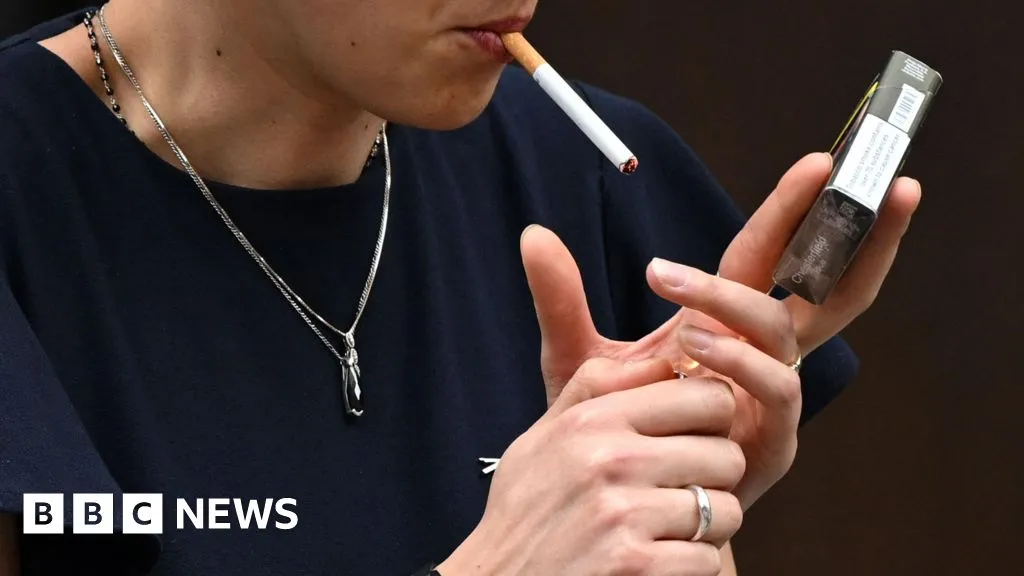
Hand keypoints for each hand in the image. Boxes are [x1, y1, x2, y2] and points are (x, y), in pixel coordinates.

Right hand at [438, 358, 744, 575]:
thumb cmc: (523, 513)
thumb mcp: (542, 437)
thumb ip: (596, 389)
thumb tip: (661, 361)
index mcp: (592, 420)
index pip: (706, 397)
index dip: (713, 419)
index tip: (697, 437)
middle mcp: (610, 460)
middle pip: (726, 454)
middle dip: (715, 477)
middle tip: (684, 491)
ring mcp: (624, 515)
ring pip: (725, 509)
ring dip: (707, 527)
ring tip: (671, 529)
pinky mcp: (636, 565)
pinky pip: (708, 559)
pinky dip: (691, 565)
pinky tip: (658, 560)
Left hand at [519, 153, 921, 508]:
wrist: (621, 502)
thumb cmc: (614, 427)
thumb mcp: (578, 357)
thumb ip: (561, 299)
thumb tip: (532, 234)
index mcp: (727, 320)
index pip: (767, 253)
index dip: (793, 210)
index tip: (816, 165)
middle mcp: (762, 351)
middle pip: (831, 288)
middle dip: (861, 237)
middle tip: (873, 188)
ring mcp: (771, 395)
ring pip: (784, 334)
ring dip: (742, 306)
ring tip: (683, 300)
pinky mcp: (772, 439)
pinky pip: (775, 390)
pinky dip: (741, 362)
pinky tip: (697, 348)